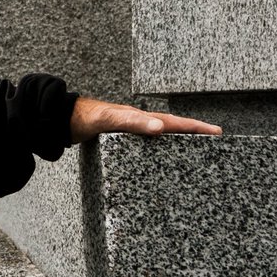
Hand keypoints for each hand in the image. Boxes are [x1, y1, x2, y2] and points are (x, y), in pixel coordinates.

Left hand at [69, 96, 221, 143]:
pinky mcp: (119, 140)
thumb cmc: (83, 117)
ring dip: (178, 141)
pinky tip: (159, 160)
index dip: (196, 128)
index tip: (217, 132)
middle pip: (172, 128)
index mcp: (139, 117)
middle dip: (194, 134)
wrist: (58, 118)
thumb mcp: (107, 119)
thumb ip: (131, 122)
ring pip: (161, 136)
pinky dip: (158, 149)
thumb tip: (161, 127)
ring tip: (196, 152)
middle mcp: (138, 123)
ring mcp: (129, 132)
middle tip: (216, 142)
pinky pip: (145, 145)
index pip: (174, 123)